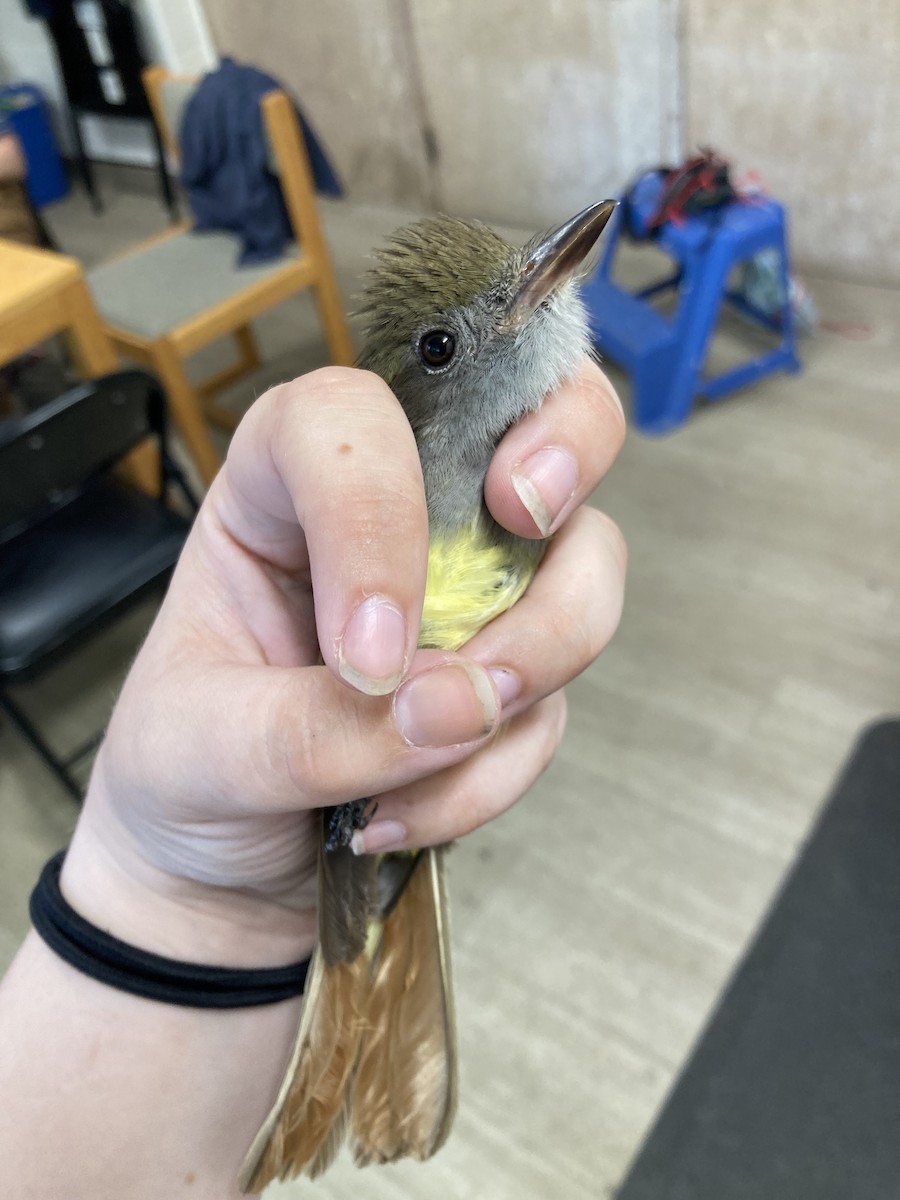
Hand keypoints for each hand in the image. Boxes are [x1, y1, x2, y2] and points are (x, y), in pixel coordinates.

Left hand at [61, 363, 625, 968]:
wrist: (220, 865)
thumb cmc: (187, 770)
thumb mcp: (203, 749)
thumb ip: (314, 728)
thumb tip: (450, 707)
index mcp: (282, 488)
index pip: (345, 423)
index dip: (372, 509)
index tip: (366, 656)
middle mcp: (396, 514)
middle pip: (526, 411)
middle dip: (561, 447)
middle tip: (528, 518)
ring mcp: (471, 589)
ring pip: (582, 559)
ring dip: (539, 655)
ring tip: (437, 750)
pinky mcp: (506, 670)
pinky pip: (552, 701)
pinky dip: (494, 771)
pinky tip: (401, 814)